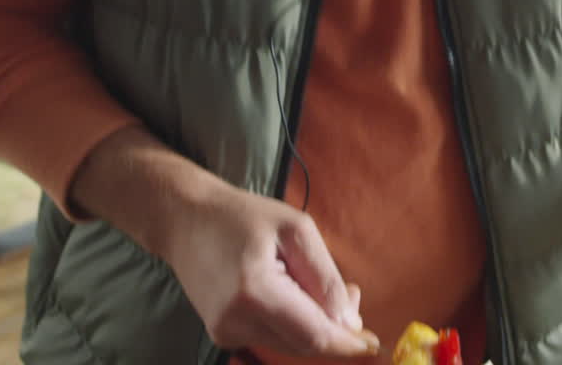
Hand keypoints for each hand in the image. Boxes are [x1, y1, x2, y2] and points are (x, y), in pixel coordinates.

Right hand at [70, 128, 377, 359]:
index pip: (313, 336)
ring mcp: (225, 332)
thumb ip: (325, 278)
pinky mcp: (223, 334)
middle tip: (354, 293)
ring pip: (291, 344)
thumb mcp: (296, 230)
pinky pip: (274, 337)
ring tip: (322, 284)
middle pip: (305, 345)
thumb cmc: (243, 216)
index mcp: (255, 292)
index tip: (375, 345)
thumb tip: (348, 322)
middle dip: (337, 329)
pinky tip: (299, 293)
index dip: (347, 345)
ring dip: (317, 325)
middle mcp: (236, 321)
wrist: (186, 220)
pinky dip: (295, 323)